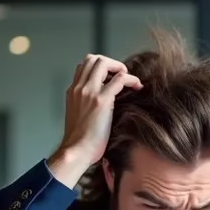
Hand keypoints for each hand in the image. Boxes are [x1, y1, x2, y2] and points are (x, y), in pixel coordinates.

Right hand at [48, 55, 141, 185]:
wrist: (77, 151)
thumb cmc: (82, 141)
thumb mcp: (80, 116)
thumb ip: (87, 104)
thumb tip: (105, 102)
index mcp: (73, 91)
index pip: (84, 65)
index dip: (101, 67)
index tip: (112, 78)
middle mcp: (79, 88)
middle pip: (93, 59)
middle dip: (112, 63)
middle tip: (123, 76)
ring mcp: (89, 92)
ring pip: (104, 63)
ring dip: (120, 68)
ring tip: (130, 81)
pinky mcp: (101, 100)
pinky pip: (119, 79)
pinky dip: (131, 79)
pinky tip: (137, 87)